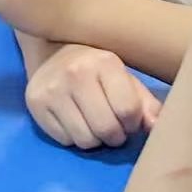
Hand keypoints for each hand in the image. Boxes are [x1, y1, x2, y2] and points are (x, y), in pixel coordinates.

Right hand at [25, 44, 158, 150]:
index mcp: (104, 62)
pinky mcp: (34, 102)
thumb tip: (157, 127)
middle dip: (115, 136)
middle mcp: (75, 72)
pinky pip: (64, 140)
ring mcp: (52, 88)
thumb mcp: (126, 79)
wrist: (53, 51)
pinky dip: (73, 137)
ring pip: (84, 140)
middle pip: (106, 129)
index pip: (128, 110)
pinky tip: (74, 121)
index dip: (133, 124)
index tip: (129, 120)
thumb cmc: (98, 69)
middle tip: (113, 128)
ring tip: (93, 124)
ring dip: (94, 140)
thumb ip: (146, 104)